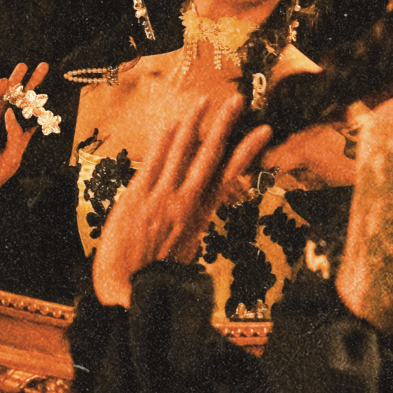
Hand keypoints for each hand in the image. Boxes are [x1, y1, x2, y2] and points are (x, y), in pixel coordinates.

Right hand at [0, 62, 48, 200]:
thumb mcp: (13, 155)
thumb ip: (14, 135)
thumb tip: (10, 114)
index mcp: (22, 132)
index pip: (35, 111)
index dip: (43, 98)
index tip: (54, 89)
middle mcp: (9, 125)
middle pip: (22, 100)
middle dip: (31, 83)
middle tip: (43, 66)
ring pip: (6, 98)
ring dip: (14, 83)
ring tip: (23, 67)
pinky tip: (4, 82)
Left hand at [93, 95, 271, 307]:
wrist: (128, 292)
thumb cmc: (156, 274)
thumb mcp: (186, 248)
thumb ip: (194, 221)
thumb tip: (204, 202)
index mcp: (201, 215)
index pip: (230, 175)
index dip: (248, 151)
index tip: (264, 131)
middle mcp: (185, 203)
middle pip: (210, 155)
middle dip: (225, 124)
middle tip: (238, 101)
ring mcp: (161, 198)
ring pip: (181, 151)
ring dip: (193, 122)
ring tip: (204, 100)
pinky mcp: (137, 197)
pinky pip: (153, 162)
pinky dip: (164, 141)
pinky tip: (173, 123)